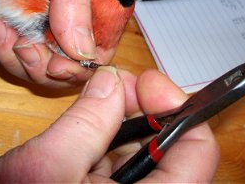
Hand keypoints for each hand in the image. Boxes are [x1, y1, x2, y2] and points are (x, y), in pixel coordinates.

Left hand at [0, 0, 105, 86]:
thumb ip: (75, 0)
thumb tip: (83, 51)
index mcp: (94, 4)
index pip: (99, 50)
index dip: (80, 66)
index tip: (57, 64)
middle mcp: (68, 21)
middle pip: (64, 69)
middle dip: (39, 64)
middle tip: (21, 44)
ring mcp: (37, 28)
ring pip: (30, 68)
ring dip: (8, 52)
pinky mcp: (10, 29)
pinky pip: (0, 54)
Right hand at [0, 68, 219, 182]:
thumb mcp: (47, 165)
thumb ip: (85, 120)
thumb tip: (112, 80)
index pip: (196, 152)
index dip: (176, 109)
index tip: (146, 82)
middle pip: (169, 148)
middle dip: (142, 108)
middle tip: (115, 82)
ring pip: (143, 152)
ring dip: (124, 119)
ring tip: (101, 96)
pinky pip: (120, 162)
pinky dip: (109, 136)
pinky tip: (92, 120)